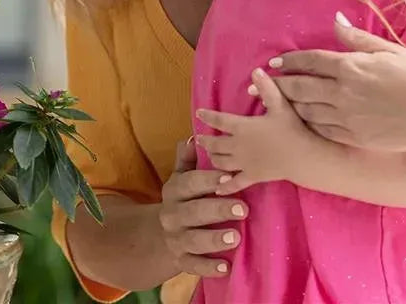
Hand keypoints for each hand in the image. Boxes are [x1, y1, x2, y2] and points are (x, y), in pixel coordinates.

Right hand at [158, 138, 248, 276]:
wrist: (162, 233)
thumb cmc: (183, 199)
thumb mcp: (182, 177)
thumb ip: (188, 159)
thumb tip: (194, 138)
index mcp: (173, 190)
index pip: (190, 183)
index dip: (209, 180)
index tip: (230, 177)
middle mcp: (171, 214)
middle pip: (193, 212)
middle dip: (217, 209)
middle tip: (243, 208)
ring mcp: (175, 239)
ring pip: (193, 240)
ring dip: (214, 239)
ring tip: (236, 237)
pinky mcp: (182, 261)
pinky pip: (194, 266)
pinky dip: (209, 267)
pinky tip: (226, 267)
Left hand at [196, 68, 309, 195]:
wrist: (303, 157)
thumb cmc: (291, 129)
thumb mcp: (280, 105)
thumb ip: (267, 87)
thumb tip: (256, 70)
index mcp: (243, 127)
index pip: (220, 120)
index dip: (208, 116)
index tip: (198, 113)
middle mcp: (239, 145)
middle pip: (216, 144)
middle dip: (206, 141)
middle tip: (198, 139)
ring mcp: (245, 163)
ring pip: (222, 162)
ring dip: (213, 158)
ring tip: (209, 155)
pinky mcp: (253, 176)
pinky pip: (236, 182)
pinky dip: (225, 185)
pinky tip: (218, 188)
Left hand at [270, 13, 405, 151]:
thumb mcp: (388, 50)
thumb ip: (356, 38)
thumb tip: (335, 20)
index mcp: (351, 66)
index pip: (310, 61)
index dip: (288, 62)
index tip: (271, 64)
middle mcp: (344, 91)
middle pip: (301, 87)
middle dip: (275, 86)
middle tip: (253, 88)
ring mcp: (348, 116)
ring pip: (307, 110)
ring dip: (287, 106)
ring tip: (270, 104)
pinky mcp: (355, 136)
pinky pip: (323, 130)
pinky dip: (307, 124)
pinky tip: (298, 121)